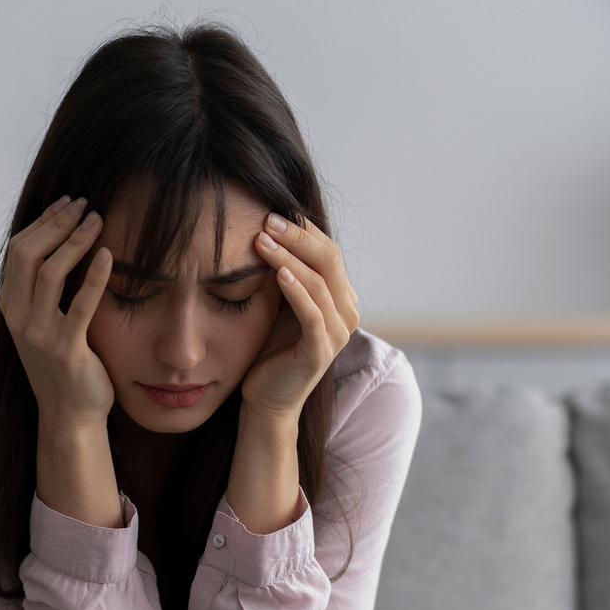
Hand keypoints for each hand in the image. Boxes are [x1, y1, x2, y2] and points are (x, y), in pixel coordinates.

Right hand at [0, 196, 115, 428]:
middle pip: (27, 254)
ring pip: (49, 273)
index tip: (68, 202)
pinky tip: (108, 255)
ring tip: (98, 219)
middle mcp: (18, 317)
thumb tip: (63, 244)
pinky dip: (93, 277)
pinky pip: (80, 306)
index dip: (43, 222)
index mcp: (11, 305)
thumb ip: (47, 288)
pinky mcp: (65, 350)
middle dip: (56, 223)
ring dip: (74, 241)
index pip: (19, 250)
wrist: (70, 414)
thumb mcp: (46, 320)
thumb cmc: (65, 363)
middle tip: (84, 203)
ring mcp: (38, 334)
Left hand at [240, 213, 358, 425]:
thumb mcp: (279, 301)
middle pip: (328, 260)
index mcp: (340, 296)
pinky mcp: (322, 351)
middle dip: (297, 237)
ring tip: (263, 240)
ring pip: (318, 283)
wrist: (267, 398)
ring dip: (289, 258)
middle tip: (267, 219)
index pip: (327, 250)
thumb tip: (269, 227)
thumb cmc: (270, 347)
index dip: (302, 229)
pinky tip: (278, 274)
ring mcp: (338, 332)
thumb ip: (285, 271)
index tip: (272, 211)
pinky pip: (312, 313)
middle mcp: (346, 311)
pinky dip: (297, 290)